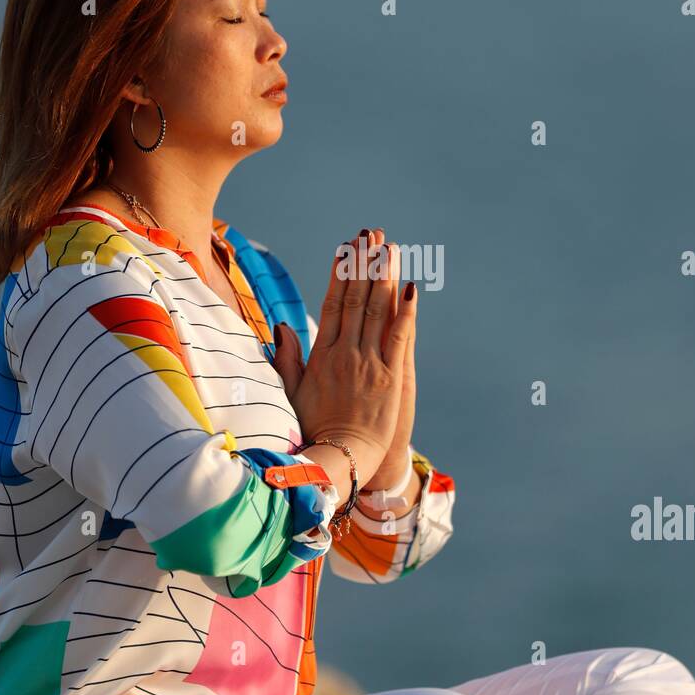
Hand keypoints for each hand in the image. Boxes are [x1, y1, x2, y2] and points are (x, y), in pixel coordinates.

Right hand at [273, 229, 412, 490]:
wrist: (341, 460)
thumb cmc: (315, 430)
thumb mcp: (291, 393)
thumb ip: (287, 359)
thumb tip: (282, 327)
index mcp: (321, 355)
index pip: (332, 303)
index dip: (341, 273)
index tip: (345, 248)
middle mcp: (345, 353)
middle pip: (356, 299)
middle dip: (363, 263)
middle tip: (370, 234)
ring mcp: (369, 363)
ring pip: (377, 310)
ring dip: (384, 276)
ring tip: (389, 247)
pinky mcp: (391, 377)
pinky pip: (400, 337)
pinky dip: (406, 311)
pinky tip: (412, 288)